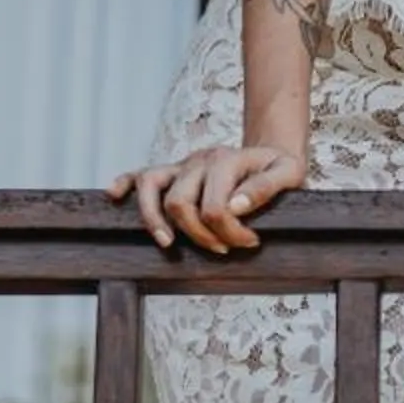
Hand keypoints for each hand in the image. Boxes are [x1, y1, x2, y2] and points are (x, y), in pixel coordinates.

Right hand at [106, 146, 304, 254]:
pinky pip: (142, 173)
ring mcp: (184, 164)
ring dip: (154, 217)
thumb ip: (266, 187)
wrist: (273, 154)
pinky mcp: (174, 170)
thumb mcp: (289, 173)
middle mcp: (201, 160)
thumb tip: (235, 206)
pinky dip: (125, 182)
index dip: (231, 232)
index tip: (250, 243)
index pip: (215, 206)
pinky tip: (114, 195)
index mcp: (227, 159)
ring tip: (166, 244)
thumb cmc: (281, 168)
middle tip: (223, 248)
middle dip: (199, 234)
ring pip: (152, 185)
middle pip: (180, 202)